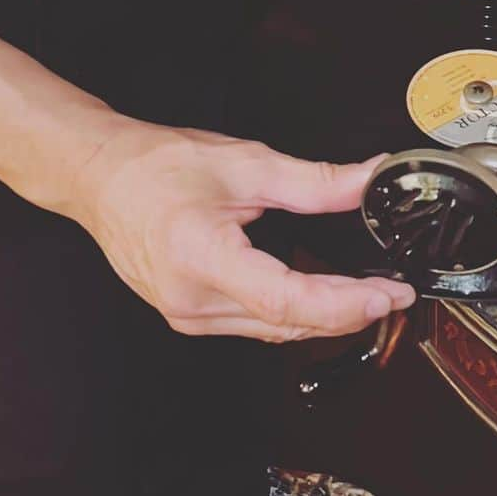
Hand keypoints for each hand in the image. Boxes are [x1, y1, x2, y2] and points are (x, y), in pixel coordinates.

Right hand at [68, 119, 413, 341]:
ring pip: (275, 331)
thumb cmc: (158, 168)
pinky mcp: (191, 315)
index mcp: (202, 258)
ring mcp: (189, 315)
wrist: (101, 179)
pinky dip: (296, 311)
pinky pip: (256, 323)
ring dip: (326, 316)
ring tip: (371, 294)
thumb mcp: (247, 164)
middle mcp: (193, 300)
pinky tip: (324, 294)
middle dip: (349, 312)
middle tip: (395, 293)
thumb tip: (369, 179)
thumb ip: (316, 182)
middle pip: (287, 323)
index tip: (387, 295)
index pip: (285, 299)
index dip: (344, 303)